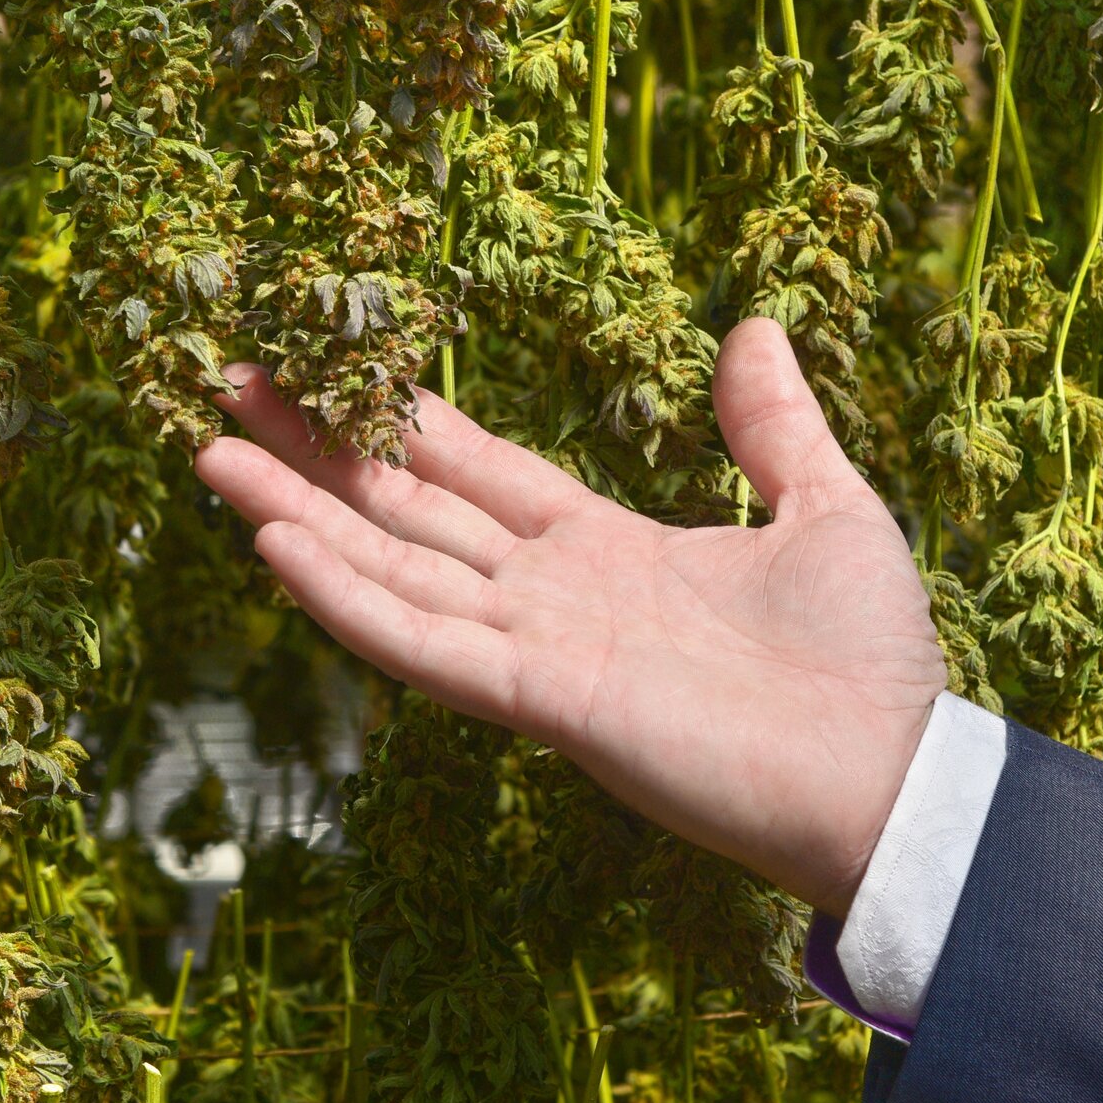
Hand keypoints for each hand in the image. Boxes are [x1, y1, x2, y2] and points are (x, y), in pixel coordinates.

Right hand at [194, 318, 945, 914]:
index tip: (327, 363)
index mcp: (603, 547)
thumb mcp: (827, 509)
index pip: (471, 470)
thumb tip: (754, 325)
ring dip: (296, 513)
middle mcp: (548, 594)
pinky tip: (274, 544)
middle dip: (313, 451)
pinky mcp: (538, 697)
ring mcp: (534, 646)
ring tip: (208, 453)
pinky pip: (422, 641)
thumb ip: (772, 428)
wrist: (894, 777)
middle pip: (402, 508)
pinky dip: (345, 596)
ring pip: (389, 566)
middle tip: (224, 387)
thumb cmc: (867, 659)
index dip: (395, 417)